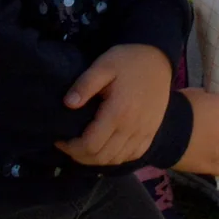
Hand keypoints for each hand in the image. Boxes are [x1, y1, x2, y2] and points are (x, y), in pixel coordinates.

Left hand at [56, 44, 176, 165]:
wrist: (158, 58)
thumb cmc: (128, 60)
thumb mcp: (103, 65)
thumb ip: (84, 84)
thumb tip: (68, 104)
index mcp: (118, 112)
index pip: (90, 145)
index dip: (71, 148)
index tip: (60, 140)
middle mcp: (133, 127)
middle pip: (102, 157)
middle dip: (80, 156)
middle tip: (69, 145)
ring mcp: (145, 131)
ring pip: (117, 159)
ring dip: (97, 159)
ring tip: (85, 147)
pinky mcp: (152, 131)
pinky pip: (133, 155)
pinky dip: (117, 157)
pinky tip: (108, 147)